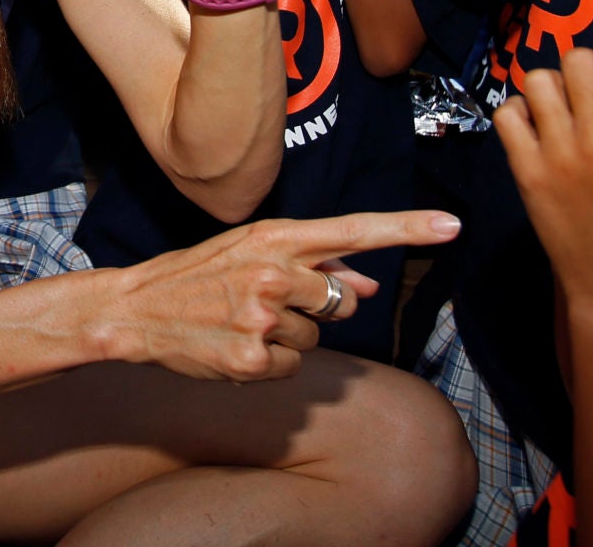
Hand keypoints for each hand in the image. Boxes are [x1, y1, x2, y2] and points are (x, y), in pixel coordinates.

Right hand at [103, 211, 462, 381]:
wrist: (138, 308)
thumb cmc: (201, 276)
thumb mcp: (253, 253)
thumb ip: (314, 263)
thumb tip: (369, 283)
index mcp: (277, 237)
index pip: (354, 230)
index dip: (408, 229)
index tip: (453, 225)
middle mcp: (276, 272)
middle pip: (342, 301)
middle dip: (318, 307)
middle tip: (267, 302)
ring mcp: (265, 316)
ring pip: (317, 337)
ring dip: (289, 336)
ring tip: (243, 322)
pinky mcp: (256, 357)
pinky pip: (293, 367)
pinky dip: (271, 363)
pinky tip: (238, 346)